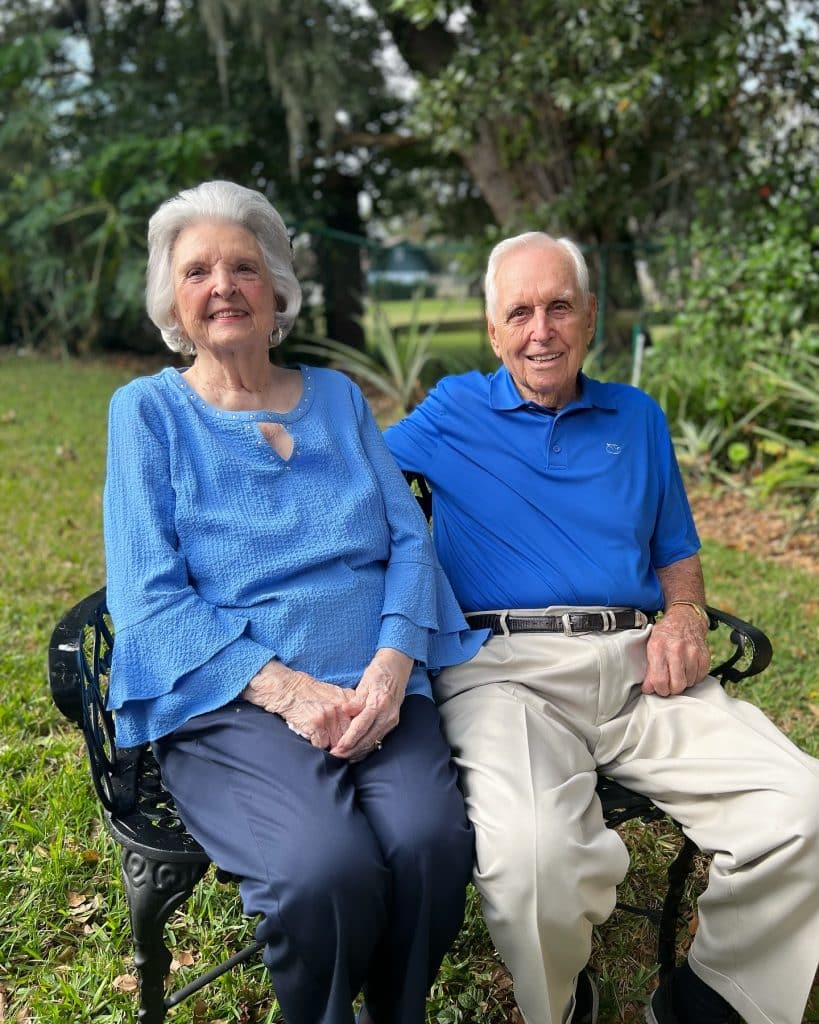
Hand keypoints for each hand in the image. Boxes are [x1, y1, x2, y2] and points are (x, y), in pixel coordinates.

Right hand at [242, 661, 362, 749]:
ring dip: (330, 746)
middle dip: (344, 745)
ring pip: (336, 744)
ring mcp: (329, 716)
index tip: (353, 743)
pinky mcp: (316, 724)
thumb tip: (362, 724)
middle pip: (349, 737)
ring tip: (323, 742)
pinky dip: (317, 745)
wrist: (288, 688)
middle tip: (338, 748)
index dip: (356, 737)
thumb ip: (350, 706)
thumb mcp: (335, 693)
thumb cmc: (310, 693)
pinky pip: (321, 745)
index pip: (360, 726)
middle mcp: (342, 708)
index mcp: (349, 700)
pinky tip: (312, 737)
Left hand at [329, 648, 412, 761]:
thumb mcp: (364, 683)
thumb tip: (345, 710)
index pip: (362, 726)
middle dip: (351, 751)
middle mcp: (388, 715)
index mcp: (379, 704)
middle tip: (335, 757)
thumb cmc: (377, 674)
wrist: (396, 669)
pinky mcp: (392, 724)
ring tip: (343, 757)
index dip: (349, 739)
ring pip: (373, 743)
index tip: (337, 748)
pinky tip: (356, 752)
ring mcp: (392, 721)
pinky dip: (366, 748)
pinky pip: (378, 740)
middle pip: (368, 739)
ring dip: (358, 752)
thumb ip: (355, 700)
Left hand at [642, 606, 710, 696]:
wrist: (684, 619)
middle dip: (672, 689)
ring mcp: (692, 653)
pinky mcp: (704, 656)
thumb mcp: (651, 647)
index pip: (660, 680)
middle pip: (677, 685)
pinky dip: (693, 677)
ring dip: (683, 682)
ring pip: (689, 683)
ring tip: (678, 672)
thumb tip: (648, 689)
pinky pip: (700, 677)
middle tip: (669, 684)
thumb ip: (649, 670)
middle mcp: (676, 650)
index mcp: (658, 648)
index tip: (659, 688)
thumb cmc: (665, 634)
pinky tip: (687, 669)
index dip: (659, 689)